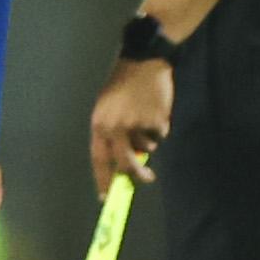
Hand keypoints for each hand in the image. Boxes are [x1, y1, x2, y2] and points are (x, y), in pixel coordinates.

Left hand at [90, 54, 173, 190]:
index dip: (102, 179)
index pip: (98, 159)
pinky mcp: (157, 120)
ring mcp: (137, 124)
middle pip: (126, 163)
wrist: (143, 62)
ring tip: (146, 116)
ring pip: (147, 148)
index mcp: (99, 124)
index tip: (106, 197)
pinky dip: (160, 127)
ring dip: (149, 140)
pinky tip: (155, 109)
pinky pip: (160, 134)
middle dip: (136, 175)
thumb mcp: (107, 108)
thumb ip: (112, 134)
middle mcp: (116, 127)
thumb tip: (123, 163)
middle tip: (147, 179)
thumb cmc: (122, 86)